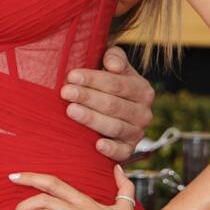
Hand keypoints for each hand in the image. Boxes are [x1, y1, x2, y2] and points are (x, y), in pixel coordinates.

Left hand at [62, 47, 154, 161]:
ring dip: (91, 118)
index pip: (117, 84)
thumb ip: (115, 57)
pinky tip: (97, 145)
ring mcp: (137, 132)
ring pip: (114, 126)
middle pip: (113, 105)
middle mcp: (144, 112)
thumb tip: (112, 65)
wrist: (114, 106)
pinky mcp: (129, 149)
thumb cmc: (108, 81)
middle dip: (87, 97)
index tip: (71, 75)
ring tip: (71, 110)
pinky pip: (122, 152)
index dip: (93, 79)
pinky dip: (111, 150)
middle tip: (66, 92)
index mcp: (142, 89)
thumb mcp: (113, 64)